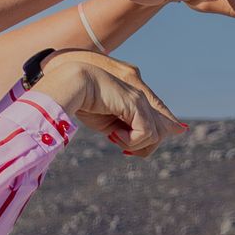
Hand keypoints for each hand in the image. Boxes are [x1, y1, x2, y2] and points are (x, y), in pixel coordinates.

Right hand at [34, 51, 189, 156]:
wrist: (72, 84)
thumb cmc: (85, 103)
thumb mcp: (110, 122)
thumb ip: (130, 130)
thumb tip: (151, 143)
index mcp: (136, 100)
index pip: (160, 123)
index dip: (152, 140)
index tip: (135, 151)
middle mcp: (143, 98)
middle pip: (162, 132)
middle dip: (143, 146)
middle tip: (119, 143)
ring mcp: (141, 99)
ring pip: (155, 135)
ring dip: (133, 143)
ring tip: (114, 136)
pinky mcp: (137, 103)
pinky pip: (146, 133)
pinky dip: (130, 140)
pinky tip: (114, 133)